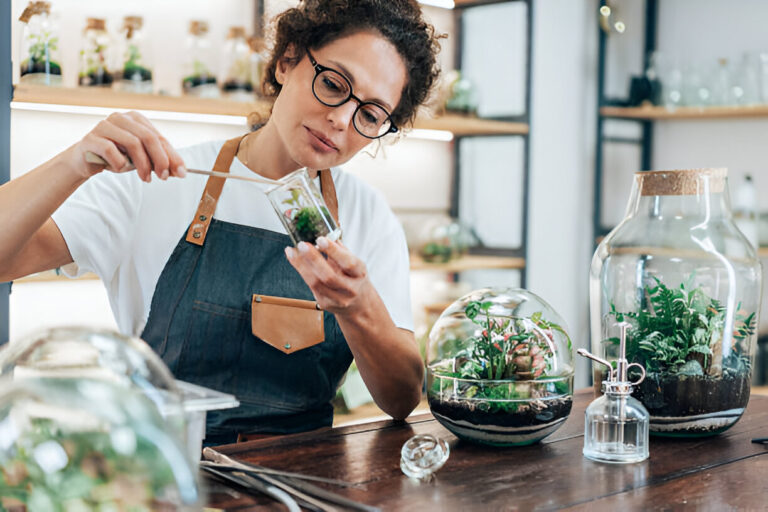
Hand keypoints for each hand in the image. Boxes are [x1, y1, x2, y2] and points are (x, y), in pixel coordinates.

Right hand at [68, 111, 185, 181]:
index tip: (181, 172)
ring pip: (132, 143)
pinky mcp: (90, 138)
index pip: (159, 137)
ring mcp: (104, 125)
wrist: (85, 161)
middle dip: (160, 159)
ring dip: (143, 164)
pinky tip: (121, 169)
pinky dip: (119, 163)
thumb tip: (179, 171)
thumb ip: (159, 161)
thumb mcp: (141, 159)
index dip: (172, 155)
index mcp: (136, 119)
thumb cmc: (116, 157)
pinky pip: (110, 150)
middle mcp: (121, 118)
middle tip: (164, 176)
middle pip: (148, 137)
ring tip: (146, 178)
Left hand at [284, 237, 370, 315]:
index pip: (348, 263)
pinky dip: (301, 271)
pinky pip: (310, 286)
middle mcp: (350, 289)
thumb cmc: (353, 277)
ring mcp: (337, 299)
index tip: (320, 239)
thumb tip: (323, 233)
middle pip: (329, 276)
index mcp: (359, 274)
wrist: (358, 303)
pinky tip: (295, 260)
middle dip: (313, 259)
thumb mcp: (353, 262)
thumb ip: (339, 250)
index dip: (333, 251)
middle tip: (302, 245)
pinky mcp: (325, 303)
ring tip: (293, 251)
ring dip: (301, 265)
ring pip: (316, 283)